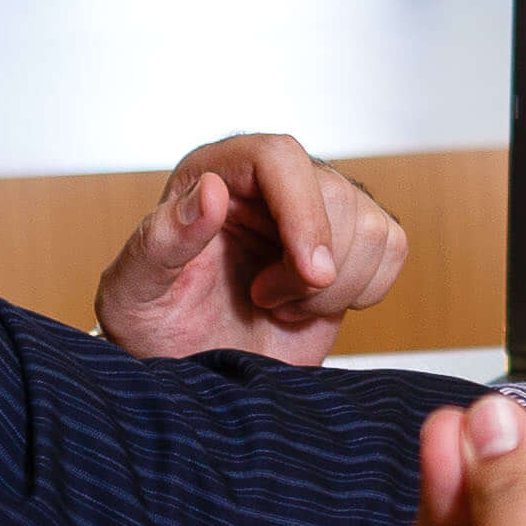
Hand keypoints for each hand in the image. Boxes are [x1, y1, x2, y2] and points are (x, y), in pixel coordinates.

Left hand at [99, 134, 400, 364]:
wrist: (188, 368)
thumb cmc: (153, 326)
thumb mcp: (133, 291)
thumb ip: (161, 240)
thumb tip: (209, 193)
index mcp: (215, 173)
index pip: (278, 157)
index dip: (302, 209)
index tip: (308, 270)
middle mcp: (270, 185)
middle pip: (335, 195)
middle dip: (310, 268)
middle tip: (261, 299)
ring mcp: (314, 213)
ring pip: (372, 227)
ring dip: (333, 286)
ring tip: (277, 303)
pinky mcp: (348, 247)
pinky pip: (391, 250)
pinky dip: (362, 289)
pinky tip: (310, 306)